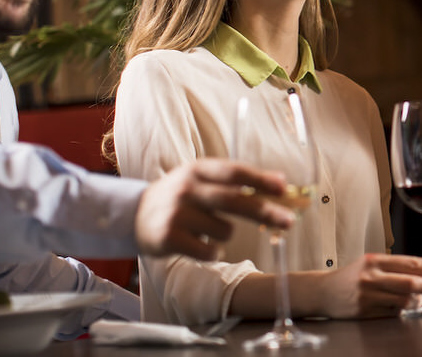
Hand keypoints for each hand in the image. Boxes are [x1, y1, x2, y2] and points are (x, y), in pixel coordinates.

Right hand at [135, 159, 294, 259]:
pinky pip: (208, 250)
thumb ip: (237, 180)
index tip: (283, 187)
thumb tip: (282, 182)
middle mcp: (187, 188)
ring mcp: (176, 213)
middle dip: (264, 211)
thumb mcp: (202, 179)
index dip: (260, 179)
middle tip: (289, 221)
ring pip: (224, 229)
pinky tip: (200, 245)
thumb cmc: (180, 197)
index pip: (234, 171)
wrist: (133, 215)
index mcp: (198, 170)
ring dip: (225, 233)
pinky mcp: (168, 238)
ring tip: (208, 229)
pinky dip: (213, 251)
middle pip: (233, 200)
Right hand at [321, 253, 421, 317]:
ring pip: (404, 300)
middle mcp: (372, 276)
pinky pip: (392, 313)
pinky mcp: (364, 312)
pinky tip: (409, 308)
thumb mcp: (371, 265)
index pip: (412, 263)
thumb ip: (395, 269)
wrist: (322, 292)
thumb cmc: (351, 278)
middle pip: (411, 281)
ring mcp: (367, 295)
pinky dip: (404, 311)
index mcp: (376, 260)